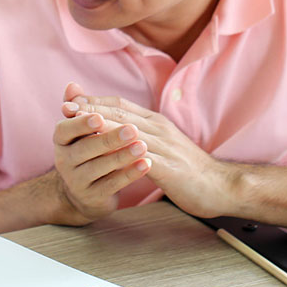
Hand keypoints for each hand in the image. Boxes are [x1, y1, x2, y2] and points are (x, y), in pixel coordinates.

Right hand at [52, 83, 151, 222]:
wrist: (84, 193)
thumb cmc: (86, 153)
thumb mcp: (80, 131)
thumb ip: (79, 107)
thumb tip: (72, 85)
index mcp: (61, 141)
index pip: (65, 129)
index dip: (81, 124)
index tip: (99, 117)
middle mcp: (64, 161)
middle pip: (86, 148)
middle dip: (109, 138)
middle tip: (132, 130)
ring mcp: (77, 181)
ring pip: (100, 167)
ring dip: (122, 155)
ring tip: (143, 146)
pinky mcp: (92, 197)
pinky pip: (112, 185)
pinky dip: (129, 174)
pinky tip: (146, 165)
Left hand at [67, 85, 234, 217]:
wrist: (221, 186)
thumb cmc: (189, 169)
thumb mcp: (163, 146)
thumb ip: (142, 135)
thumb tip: (120, 128)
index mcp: (157, 123)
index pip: (121, 106)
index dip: (95, 102)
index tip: (71, 100)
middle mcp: (160, 130)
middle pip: (120, 114)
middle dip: (91, 109)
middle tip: (65, 106)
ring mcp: (165, 147)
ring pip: (128, 131)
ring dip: (101, 125)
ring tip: (78, 122)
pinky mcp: (170, 168)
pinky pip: (143, 157)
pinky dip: (123, 152)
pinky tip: (105, 153)